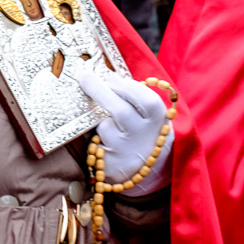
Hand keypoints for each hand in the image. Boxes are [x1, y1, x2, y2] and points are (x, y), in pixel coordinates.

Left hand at [78, 70, 173, 192]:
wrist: (148, 169)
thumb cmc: (144, 130)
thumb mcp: (148, 113)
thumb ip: (133, 95)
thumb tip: (106, 74)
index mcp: (158, 119)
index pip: (145, 100)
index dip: (125, 86)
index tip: (109, 77)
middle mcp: (145, 137)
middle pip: (121, 111)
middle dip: (100, 91)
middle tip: (84, 77)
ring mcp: (128, 153)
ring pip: (105, 128)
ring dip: (100, 120)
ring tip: (105, 121)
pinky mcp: (111, 166)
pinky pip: (95, 145)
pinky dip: (94, 138)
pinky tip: (102, 141)